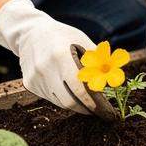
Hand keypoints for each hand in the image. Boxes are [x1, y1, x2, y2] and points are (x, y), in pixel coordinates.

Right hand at [0, 0, 116, 120]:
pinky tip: (66, 86)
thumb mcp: (81, 41)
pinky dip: (63, 97)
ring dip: (77, 104)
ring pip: (61, 102)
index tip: (110, 114)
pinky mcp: (29, 83)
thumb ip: (98, 62)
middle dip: (89, 109)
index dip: (96, 105)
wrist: (29, 31)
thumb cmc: (62, 36)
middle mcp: (45, 68)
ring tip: (86, 97)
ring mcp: (35, 77)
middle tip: (102, 112)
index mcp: (60, 56)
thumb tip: (116, 85)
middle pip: (71, 101)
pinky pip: (51, 98)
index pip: (80, 90)